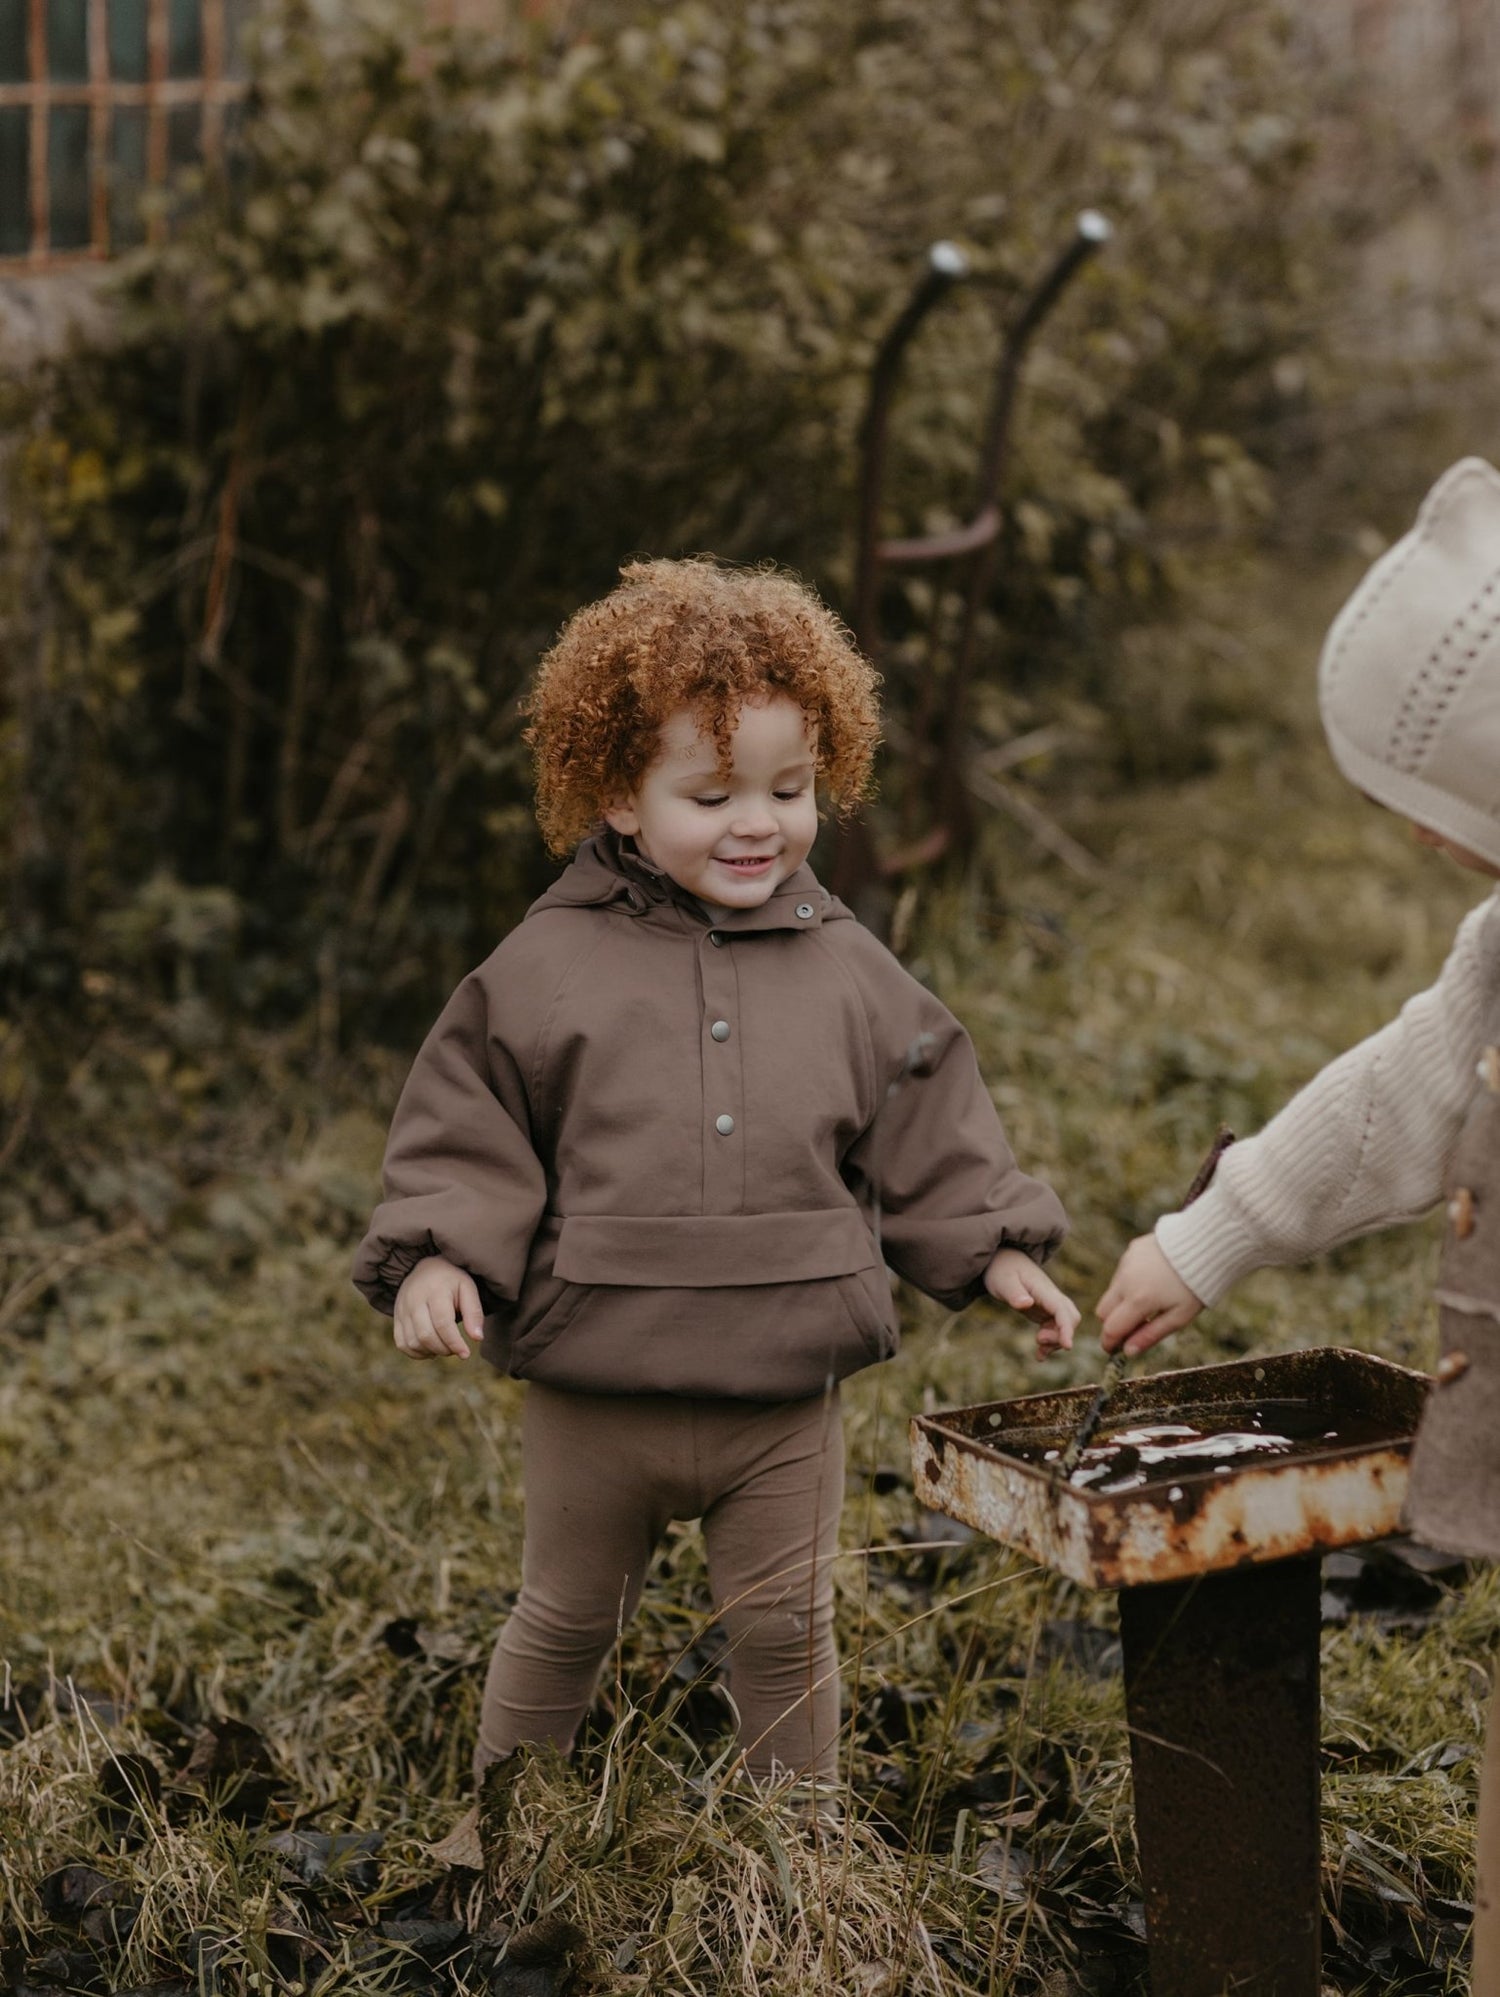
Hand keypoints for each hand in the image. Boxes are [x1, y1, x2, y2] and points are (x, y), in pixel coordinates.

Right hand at [393, 1255, 484, 1359]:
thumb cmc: (451, 1281)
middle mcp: (414, 1300)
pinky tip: (430, 1349)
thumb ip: (474, 1313)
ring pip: (413, 1342)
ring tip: (445, 1347)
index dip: (454, 1343)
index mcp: (435, 1291)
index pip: (442, 1323)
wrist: (425, 1268)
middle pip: (426, 1335)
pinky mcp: (396, 1318)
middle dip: (444, 1349)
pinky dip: (416, 1353)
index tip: (466, 1354)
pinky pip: (401, 1343)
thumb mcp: (468, 1288)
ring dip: (431, 1352)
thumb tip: (477, 1338)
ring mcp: (402, 1309)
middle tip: (456, 1349)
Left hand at [984, 1247, 1079, 1358]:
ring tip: (1039, 1352)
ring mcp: (1049, 1304)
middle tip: (1038, 1340)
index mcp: (1044, 1289)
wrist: (1002, 1259)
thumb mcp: (1003, 1281)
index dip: (1067, 1328)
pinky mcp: (1044, 1311)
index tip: (1068, 1345)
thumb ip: (1014, 1293)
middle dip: (1061, 1335)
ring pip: (1064, 1326)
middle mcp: (1051, 1297)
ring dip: (1055, 1342)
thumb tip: (1027, 1304)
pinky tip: (1039, 1356)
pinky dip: (1049, 1343)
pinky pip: (1054, 1329)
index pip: (1062, 1309)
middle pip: (1070, 1318)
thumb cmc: (1002, 1269)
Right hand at [1096, 1235, 1202, 1355]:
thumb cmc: (1195, 1287)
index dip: (1110, 1343)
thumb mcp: (1179, 1317)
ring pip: (1112, 1291)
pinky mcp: (1131, 1251)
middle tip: (1132, 1328)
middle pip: (1103, 1311)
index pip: (1111, 1328)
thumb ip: (1150, 1335)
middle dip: (1113, 1323)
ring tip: (1150, 1301)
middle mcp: (1126, 1281)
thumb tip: (1128, 1352)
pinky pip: (1122, 1273)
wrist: (1205, 1245)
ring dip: (1122, 1302)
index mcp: (1138, 1300)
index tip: (1114, 1351)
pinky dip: (1130, 1282)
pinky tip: (1153, 1280)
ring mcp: (1126, 1263)